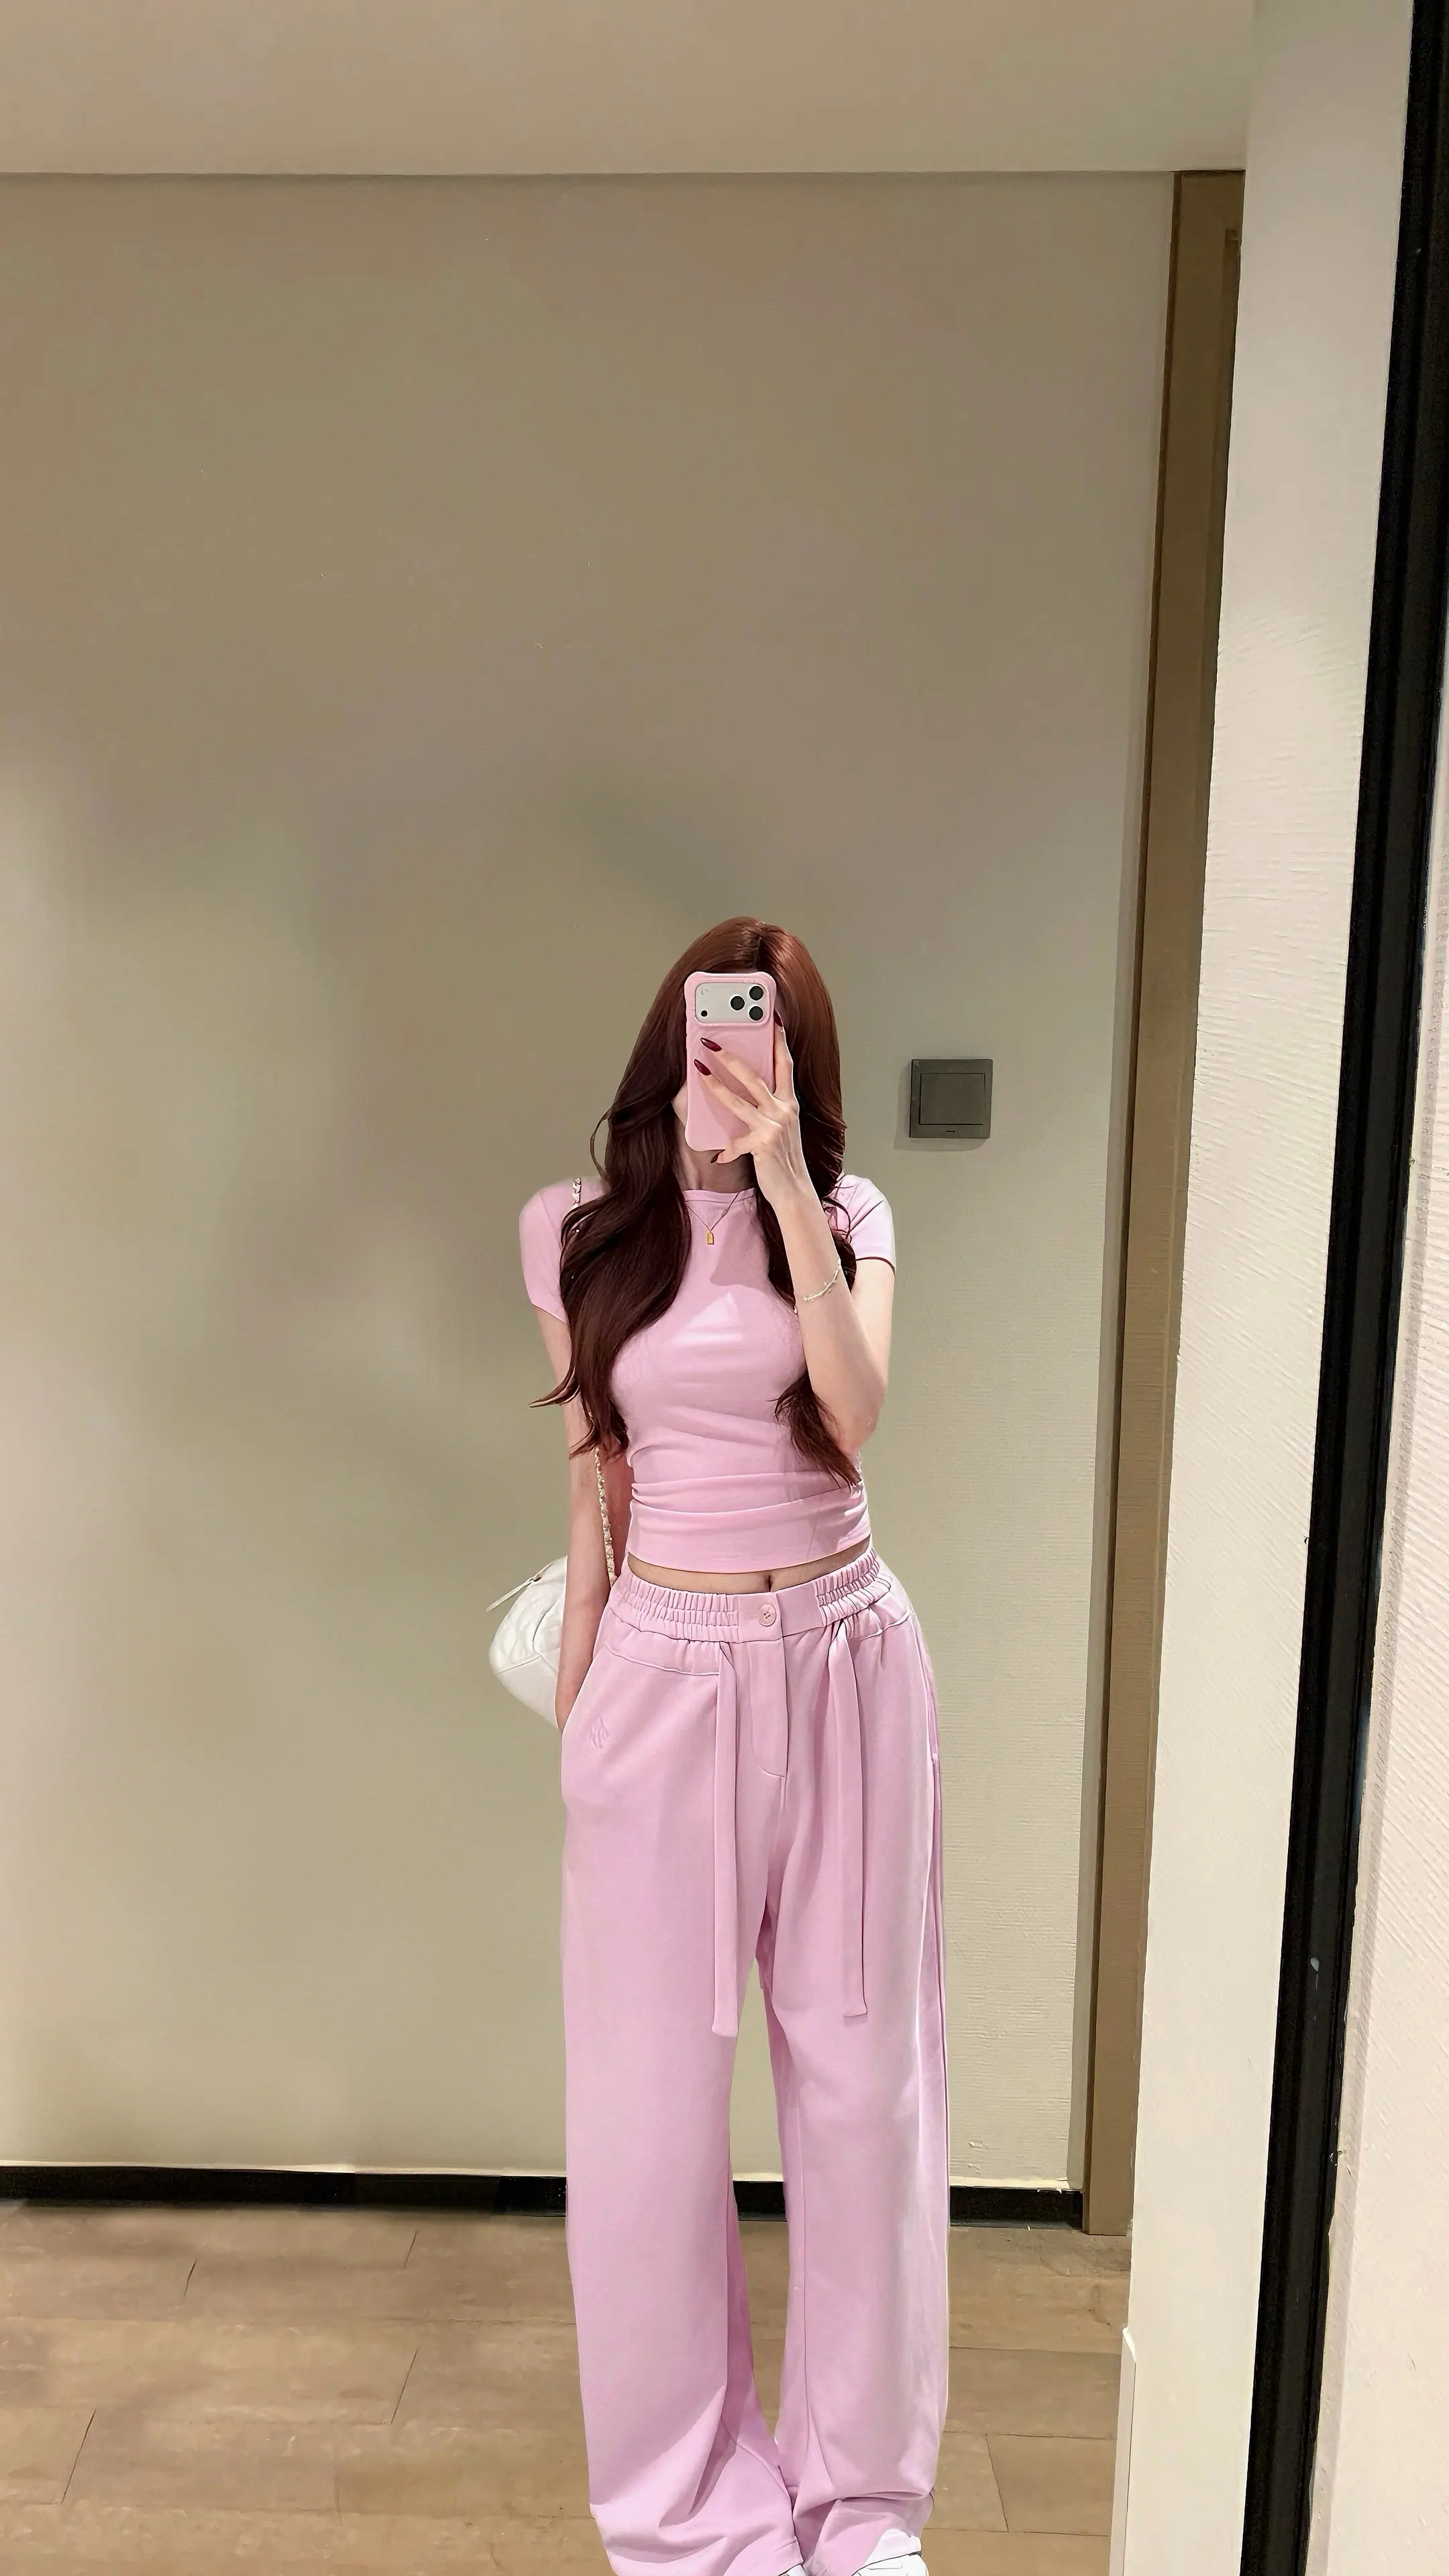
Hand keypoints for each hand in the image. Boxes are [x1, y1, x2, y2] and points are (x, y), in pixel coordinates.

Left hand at [691, 1022, 812, 1210]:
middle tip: (711, 1041)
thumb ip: (769, 1111)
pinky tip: (718, 1156)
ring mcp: (773, 1127)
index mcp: (790, 1105)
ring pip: (739, 1099)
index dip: (780, 1042)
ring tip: (699, 1069)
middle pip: (754, 1076)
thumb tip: (745, 1096)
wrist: (795, 1192)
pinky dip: (726, 1150)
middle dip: (731, 1057)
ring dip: (716, 1083)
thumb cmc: (785, 1161)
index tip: (773, 1020)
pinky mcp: (762, 1145)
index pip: (786, 1066)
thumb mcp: (782, 1130)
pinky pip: (735, 1142)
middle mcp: (784, 1111)